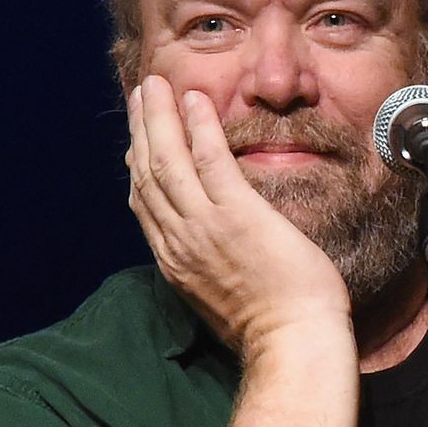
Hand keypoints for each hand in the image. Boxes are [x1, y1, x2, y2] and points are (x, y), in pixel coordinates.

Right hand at [126, 74, 349, 354]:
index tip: (137, 139)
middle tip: (139, 95)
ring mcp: (204, 226)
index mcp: (175, 261)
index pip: (146, 204)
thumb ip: (210, 266)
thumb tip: (215, 251)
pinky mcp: (236, 215)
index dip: (138, 165)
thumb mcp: (223, 296)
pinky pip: (209, 161)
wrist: (291, 341)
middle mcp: (178, 240)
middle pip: (147, 174)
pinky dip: (197, 128)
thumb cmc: (271, 325)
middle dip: (140, 130)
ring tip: (155, 85)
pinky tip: (194, 102)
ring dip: (159, 118)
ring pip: (168, 161)